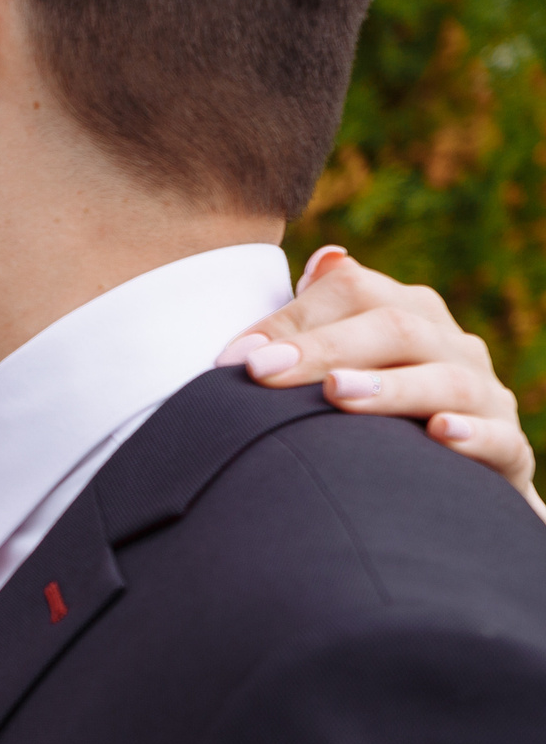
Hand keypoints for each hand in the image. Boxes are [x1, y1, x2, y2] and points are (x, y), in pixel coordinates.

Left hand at [225, 247, 544, 521]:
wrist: (442, 485)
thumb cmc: (376, 417)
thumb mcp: (350, 364)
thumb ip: (326, 317)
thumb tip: (323, 258)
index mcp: (409, 315)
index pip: (352, 291)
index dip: (292, 319)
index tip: (234, 359)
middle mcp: (451, 346)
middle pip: (396, 328)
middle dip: (325, 347)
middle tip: (263, 371)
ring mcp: (484, 396)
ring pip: (446, 380)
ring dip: (389, 387)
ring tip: (336, 394)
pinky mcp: (509, 450)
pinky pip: (499, 439)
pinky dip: (471, 434)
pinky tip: (438, 433)